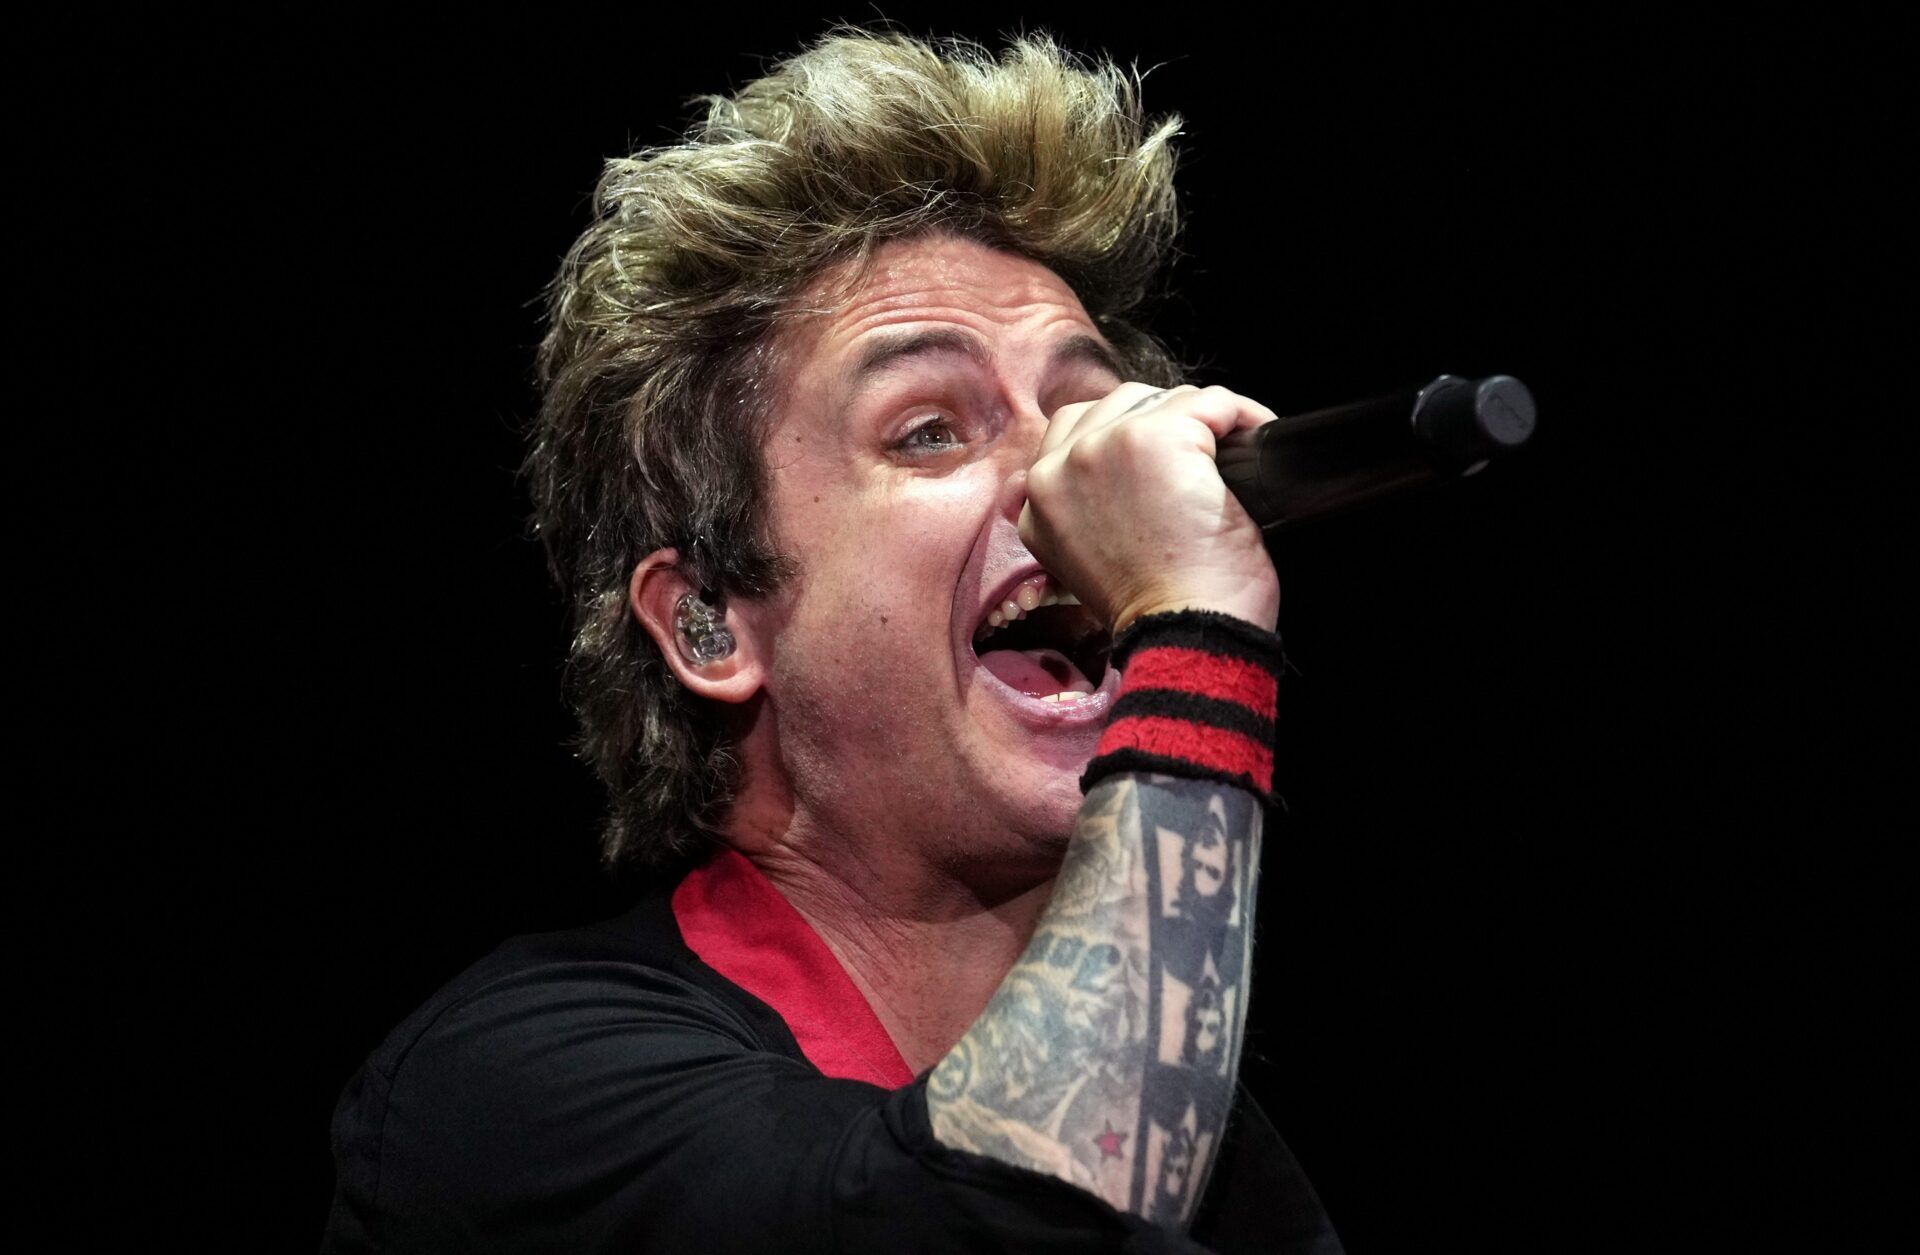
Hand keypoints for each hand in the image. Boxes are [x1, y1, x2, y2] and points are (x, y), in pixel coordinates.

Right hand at [1018, 382, 1280, 634]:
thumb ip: (1079, 509)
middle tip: (1200, 465)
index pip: (1074, 429)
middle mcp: (1059, 468)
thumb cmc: (1158, 611)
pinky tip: (1253, 444)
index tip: (1163, 466)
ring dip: (1202, 423)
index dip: (1126, 440)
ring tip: (1226, 459)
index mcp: (1038, 500)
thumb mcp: (1087, 562)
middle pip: (1119, 404)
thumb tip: (1111, 477)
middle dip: (1164, 425)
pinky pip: (1212, 402)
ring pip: (1164, 399)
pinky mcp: (1157, 437)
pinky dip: (1243, 418)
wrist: (1186, 635)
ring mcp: (1105, 446)